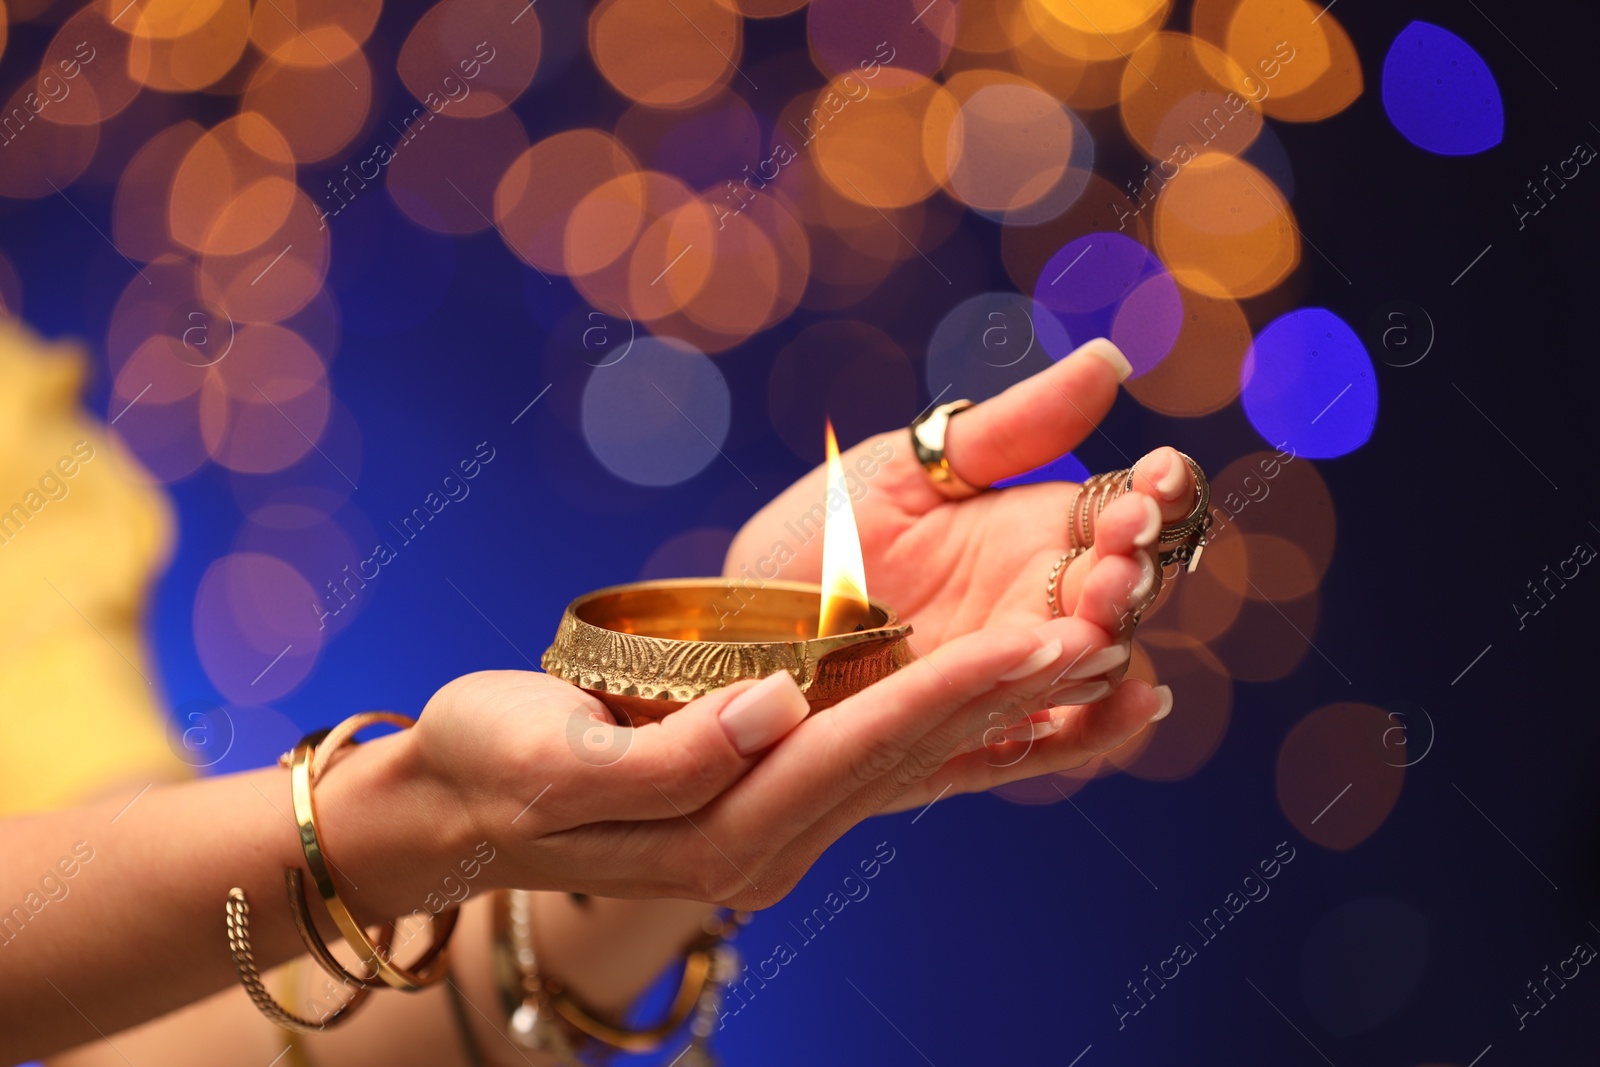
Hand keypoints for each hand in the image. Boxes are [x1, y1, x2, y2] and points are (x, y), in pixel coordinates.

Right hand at [401, 609, 1133, 908]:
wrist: (458, 811)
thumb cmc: (489, 768)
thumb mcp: (550, 762)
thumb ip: (666, 754)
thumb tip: (771, 708)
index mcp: (722, 833)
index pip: (859, 749)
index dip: (953, 692)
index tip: (1041, 636)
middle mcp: (771, 841)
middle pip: (912, 757)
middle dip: (1012, 695)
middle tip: (1114, 625)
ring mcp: (779, 825)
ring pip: (914, 761)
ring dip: (1005, 708)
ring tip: (1095, 647)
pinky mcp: (777, 796)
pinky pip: (885, 763)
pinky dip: (959, 726)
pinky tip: (1018, 695)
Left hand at [726, 338, 1204, 805]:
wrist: (741, 623)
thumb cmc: (822, 537)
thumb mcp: (911, 469)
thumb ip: (1013, 429)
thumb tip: (1111, 360)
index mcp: (1034, 532)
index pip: (1124, 513)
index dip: (1153, 496)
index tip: (1156, 476)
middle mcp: (1038, 606)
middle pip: (1123, 591)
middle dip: (1132, 572)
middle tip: (1119, 557)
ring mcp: (1012, 676)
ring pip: (1095, 665)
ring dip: (1109, 642)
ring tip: (1096, 622)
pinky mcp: (976, 740)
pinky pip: (1054, 744)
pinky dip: (1099, 731)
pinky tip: (1131, 704)